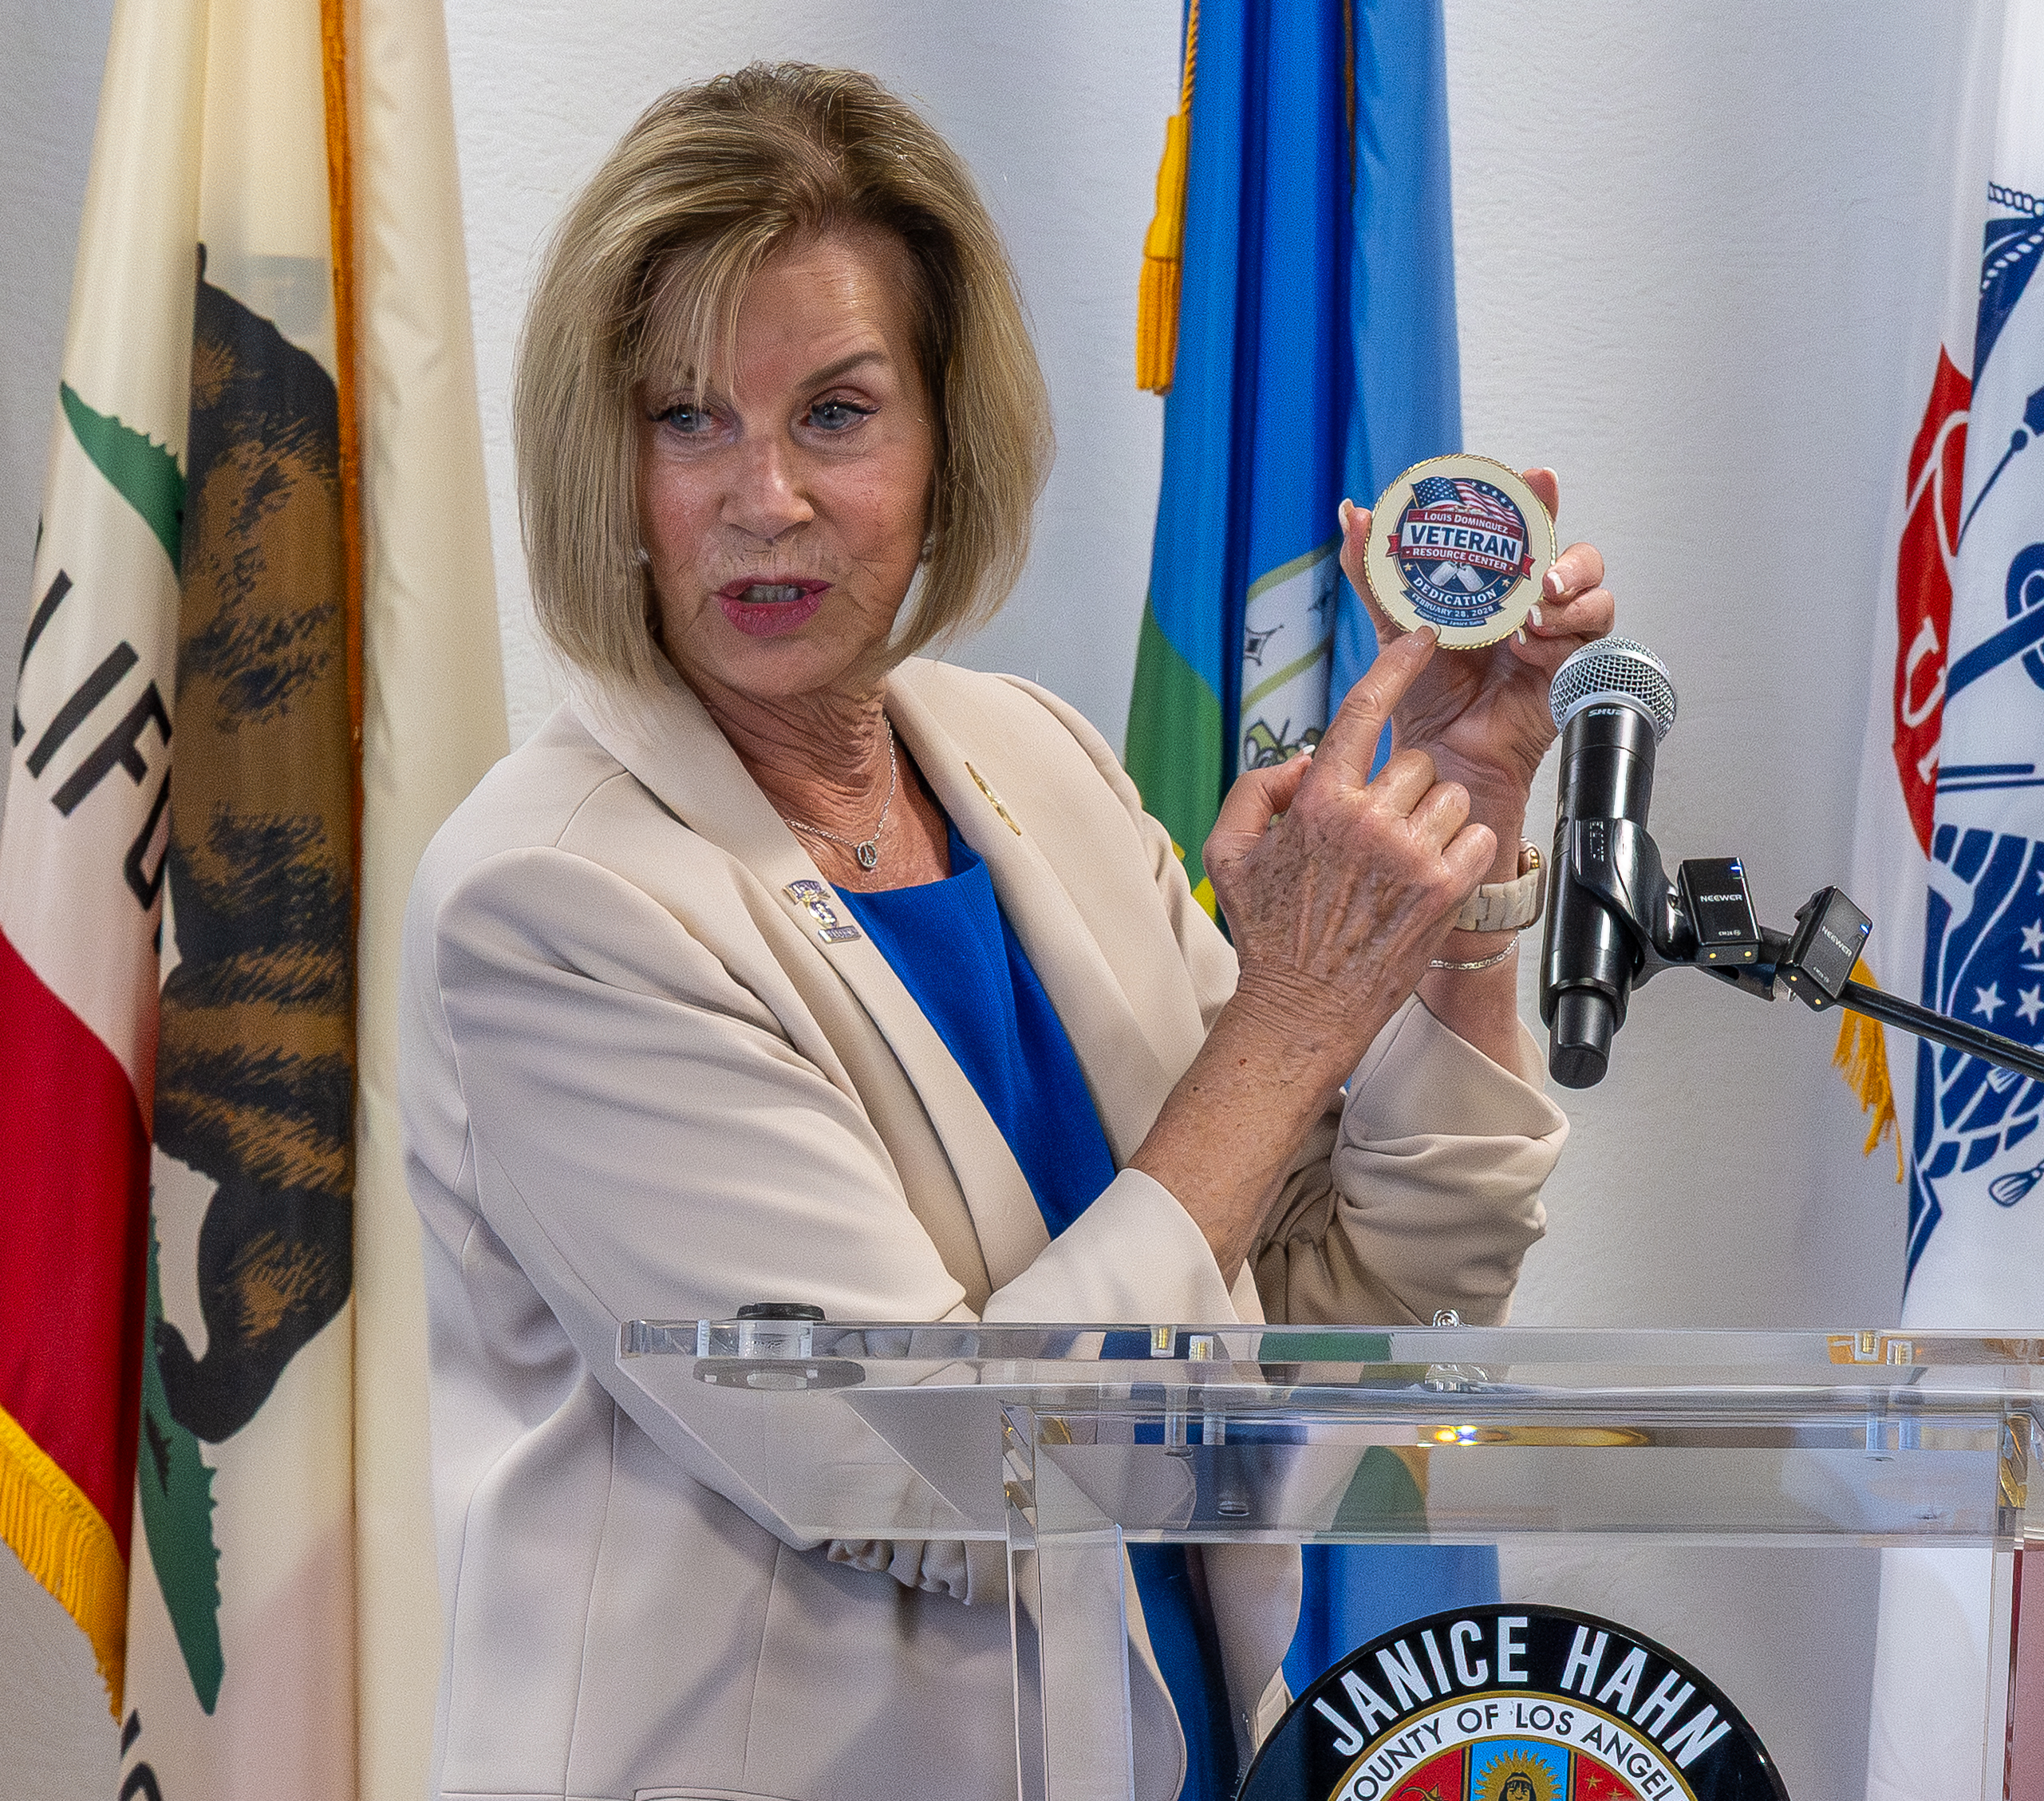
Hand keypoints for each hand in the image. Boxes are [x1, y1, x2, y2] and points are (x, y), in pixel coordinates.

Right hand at [1204, 628, 1496, 1078]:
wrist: (1304, 1008)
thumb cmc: (1268, 931)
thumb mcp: (1229, 850)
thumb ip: (1258, 787)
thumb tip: (1308, 760)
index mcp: (1317, 801)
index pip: (1362, 710)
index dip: (1395, 665)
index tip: (1421, 638)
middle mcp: (1368, 820)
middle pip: (1413, 763)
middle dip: (1400, 790)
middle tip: (1378, 835)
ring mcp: (1412, 854)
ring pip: (1450, 796)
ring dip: (1433, 820)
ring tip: (1402, 861)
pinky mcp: (1447, 888)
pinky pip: (1478, 835)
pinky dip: (1461, 851)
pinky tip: (1428, 878)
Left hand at [1339, 468, 1613, 809]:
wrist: (1439, 753)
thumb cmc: (1424, 694)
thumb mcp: (1394, 624)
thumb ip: (1374, 572)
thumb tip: (1353, 514)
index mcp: (1501, 586)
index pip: (1531, 531)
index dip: (1540, 500)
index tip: (1540, 479)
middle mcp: (1535, 606)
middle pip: (1578, 559)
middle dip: (1570, 558)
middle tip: (1542, 574)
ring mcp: (1559, 638)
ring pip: (1596, 597)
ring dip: (1571, 600)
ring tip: (1533, 616)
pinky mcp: (1571, 673)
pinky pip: (1588, 645)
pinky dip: (1560, 642)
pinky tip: (1528, 652)